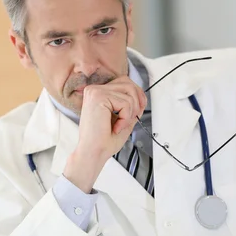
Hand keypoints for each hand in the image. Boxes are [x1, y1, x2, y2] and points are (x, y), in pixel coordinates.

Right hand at [64, 76, 146, 192]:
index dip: (137, 94)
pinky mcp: (98, 97)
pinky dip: (126, 118)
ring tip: (121, 125)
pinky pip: (125, 102)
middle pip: (128, 83)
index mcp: (97, 93)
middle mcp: (94, 90)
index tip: (139, 109)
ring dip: (131, 112)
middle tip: (132, 118)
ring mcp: (95, 92)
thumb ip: (130, 106)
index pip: (124, 82)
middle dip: (137, 101)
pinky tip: (116, 127)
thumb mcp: (123, 119)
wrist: (93, 153)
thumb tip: (142, 97)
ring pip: (129, 93)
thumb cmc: (104, 141)